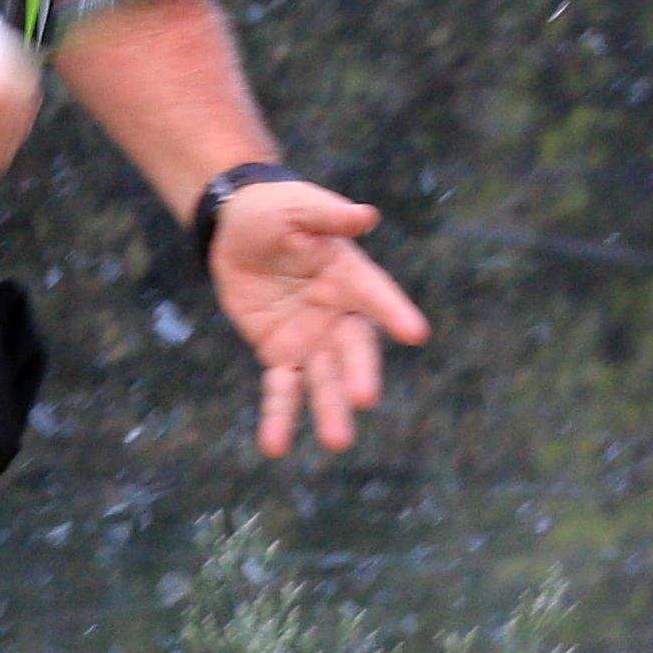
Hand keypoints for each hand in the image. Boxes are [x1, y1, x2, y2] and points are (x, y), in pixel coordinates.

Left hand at [208, 181, 432, 453]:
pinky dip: (278, 416)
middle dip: (358, 373)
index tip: (416, 334)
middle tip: (364, 398)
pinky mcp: (280, 353)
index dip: (394, 313)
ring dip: (327, 410)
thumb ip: (329, 216)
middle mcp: (338, 314)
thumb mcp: (298, 206)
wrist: (237, 228)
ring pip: (322, 379)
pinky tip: (275, 446)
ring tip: (336, 442)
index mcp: (350, 275)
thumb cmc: (277, 211)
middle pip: (353, 349)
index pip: (377, 296)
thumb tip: (365, 216)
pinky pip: (282, 389)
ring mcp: (311, 338)